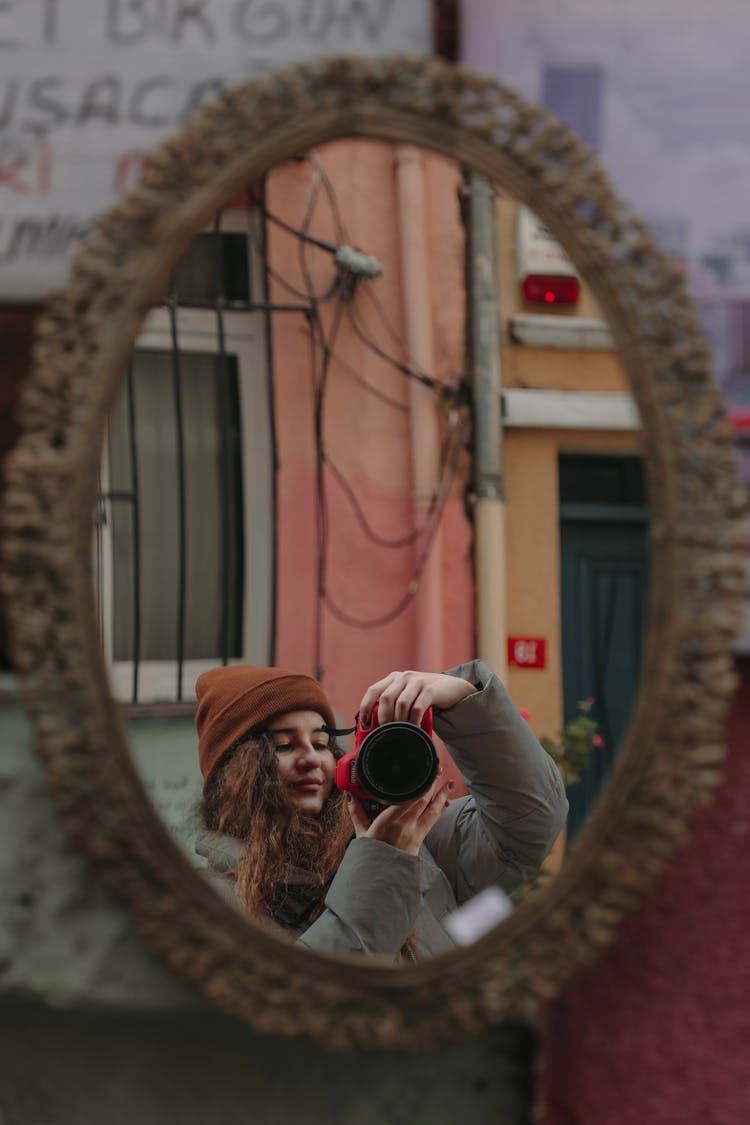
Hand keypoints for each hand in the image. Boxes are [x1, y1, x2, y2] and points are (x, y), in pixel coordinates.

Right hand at [345, 777, 454, 855]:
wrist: (383, 874)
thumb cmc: (372, 854)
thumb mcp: (362, 832)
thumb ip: (356, 811)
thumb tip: (349, 795)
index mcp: (390, 820)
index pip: (409, 798)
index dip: (420, 784)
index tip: (423, 771)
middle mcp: (406, 824)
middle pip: (424, 800)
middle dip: (433, 783)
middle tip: (437, 769)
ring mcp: (416, 832)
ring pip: (433, 810)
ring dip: (442, 795)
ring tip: (449, 783)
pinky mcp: (421, 838)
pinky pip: (433, 820)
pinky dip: (440, 810)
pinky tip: (446, 802)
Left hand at [358, 670, 475, 728]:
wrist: (453, 688)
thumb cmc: (426, 697)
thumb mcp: (408, 696)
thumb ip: (394, 705)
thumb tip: (377, 728)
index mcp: (394, 679)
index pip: (373, 691)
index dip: (365, 707)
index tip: (365, 723)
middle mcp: (404, 677)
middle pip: (385, 698)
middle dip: (383, 718)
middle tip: (386, 732)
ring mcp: (417, 681)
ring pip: (401, 704)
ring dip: (399, 721)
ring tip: (402, 732)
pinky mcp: (431, 689)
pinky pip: (417, 708)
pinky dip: (413, 721)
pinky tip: (415, 729)